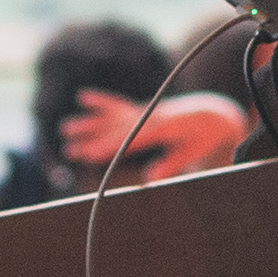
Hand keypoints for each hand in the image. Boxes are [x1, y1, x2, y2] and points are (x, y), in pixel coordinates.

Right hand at [58, 90, 245, 179]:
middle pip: (115, 129)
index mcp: (161, 126)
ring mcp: (144, 111)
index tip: (89, 155)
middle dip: (92, 140)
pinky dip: (102, 102)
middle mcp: (149, 115)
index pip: (129, 139)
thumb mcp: (190, 151)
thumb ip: (171, 163)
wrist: (212, 114)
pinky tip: (83, 97)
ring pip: (112, 117)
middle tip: (70, 150)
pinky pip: (119, 105)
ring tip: (66, 128)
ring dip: (90, 123)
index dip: (108, 147)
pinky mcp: (142, 110)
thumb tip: (150, 179)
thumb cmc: (202, 137)